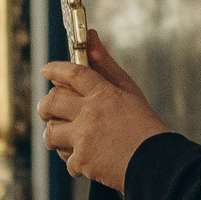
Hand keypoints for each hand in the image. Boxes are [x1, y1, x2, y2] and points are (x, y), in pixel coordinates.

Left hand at [38, 30, 168, 190]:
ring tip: (65, 139)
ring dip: (54, 136)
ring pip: (50, 132)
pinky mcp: (82, 160)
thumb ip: (105, 65)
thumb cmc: (143, 125)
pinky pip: (66, 159)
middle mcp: (90, 112)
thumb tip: (91, 35)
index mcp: (103, 92)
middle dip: (45, 107)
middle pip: (51, 102)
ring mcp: (84, 137)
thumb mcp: (128, 90)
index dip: (55, 69)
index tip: (46, 70)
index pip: (72, 73)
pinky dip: (74, 160)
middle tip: (48, 111)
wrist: (155, 163)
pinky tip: (87, 159)